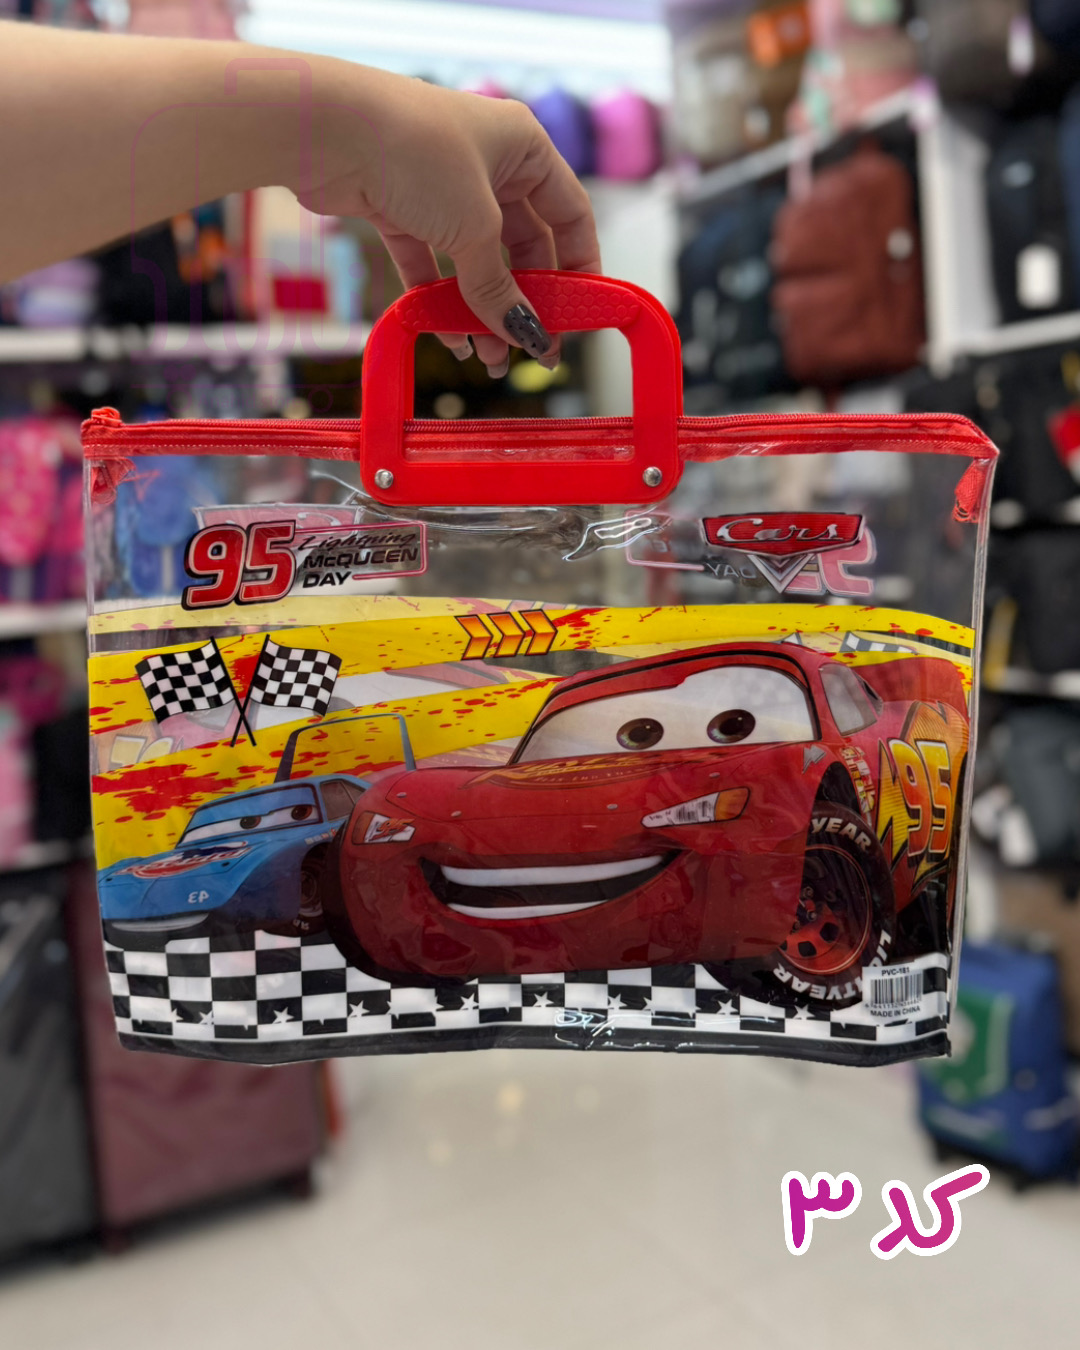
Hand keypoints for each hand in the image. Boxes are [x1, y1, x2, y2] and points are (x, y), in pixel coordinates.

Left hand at [292, 72, 601, 374]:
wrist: (327, 130)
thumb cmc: (417, 154)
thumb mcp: (474, 228)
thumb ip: (500, 289)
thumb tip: (527, 336)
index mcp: (524, 148)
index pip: (571, 215)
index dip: (580, 267)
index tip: (581, 315)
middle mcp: (489, 164)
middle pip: (523, 247)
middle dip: (526, 302)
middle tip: (531, 351)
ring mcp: (443, 188)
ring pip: (476, 261)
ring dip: (484, 312)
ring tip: (489, 359)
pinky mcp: (401, 209)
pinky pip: (432, 265)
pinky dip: (440, 302)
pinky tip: (450, 339)